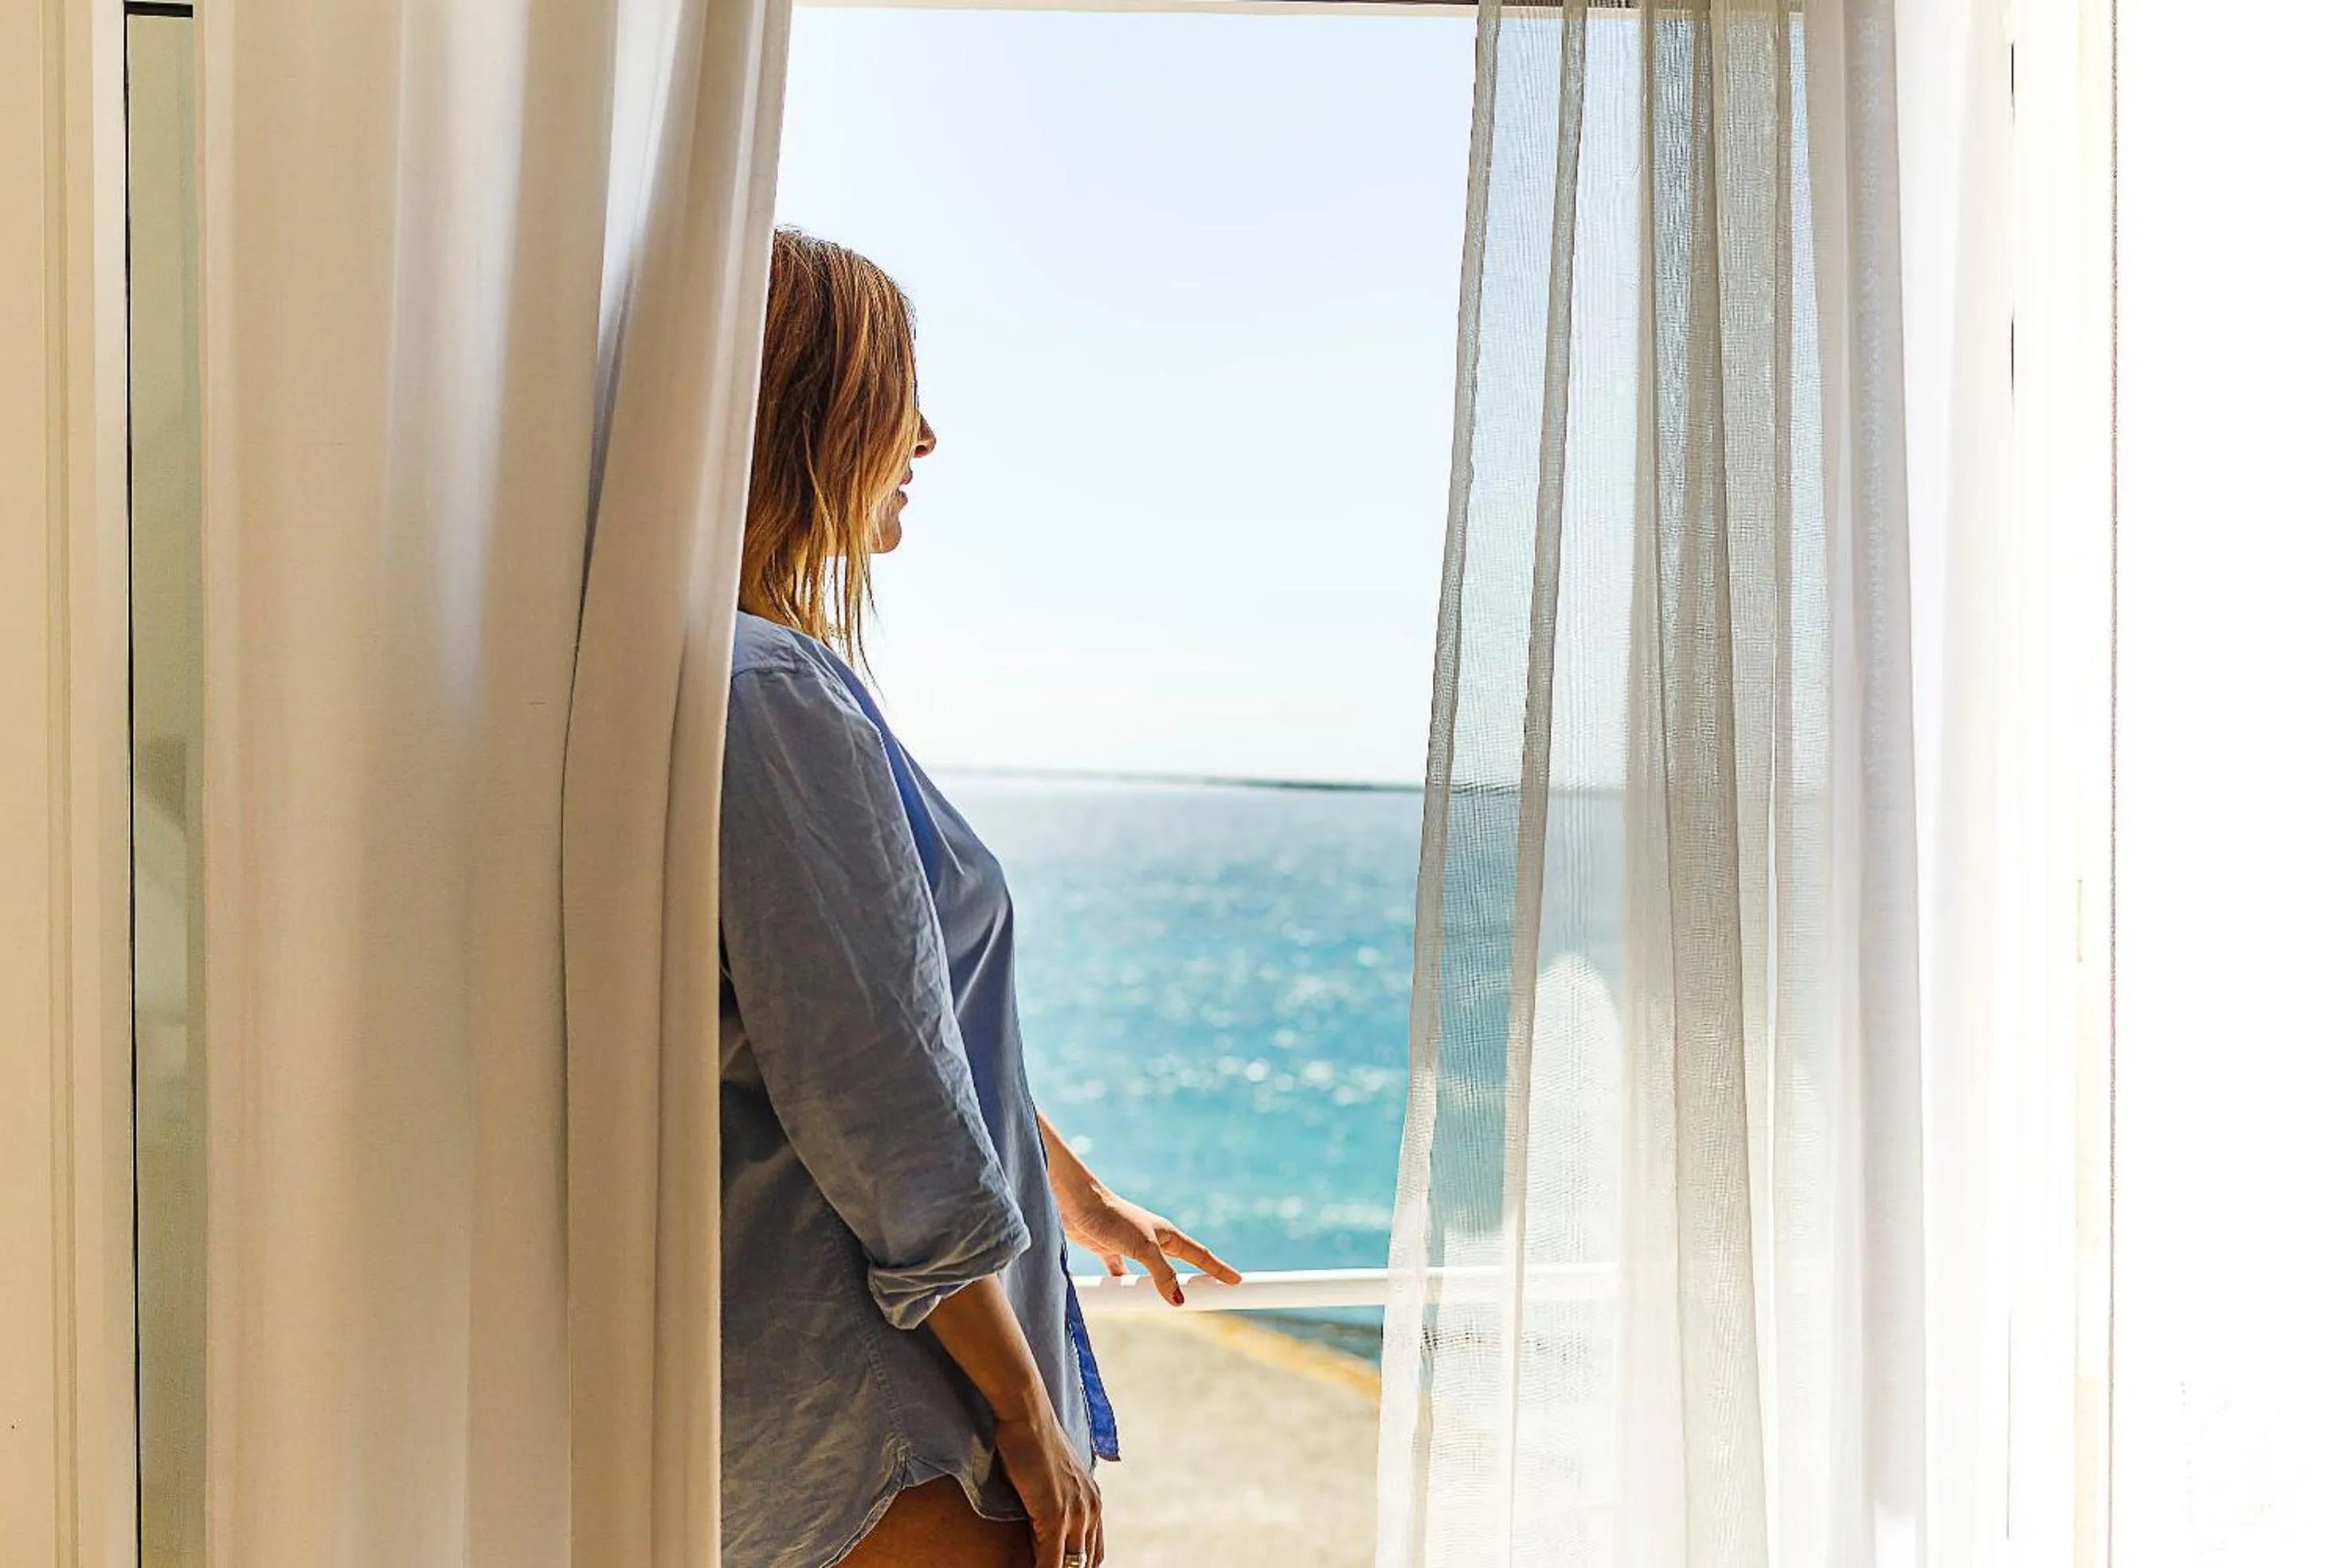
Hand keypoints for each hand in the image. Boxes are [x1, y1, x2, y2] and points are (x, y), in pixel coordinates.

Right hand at [993, 1400, 1102, 1567]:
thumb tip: (1043, 1535)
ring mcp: (1077, 1514)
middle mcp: (1092, 1509)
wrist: (1027, 1416)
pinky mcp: (1056, 1516)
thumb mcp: (1052, 1478)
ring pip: (1071, 1565)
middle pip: (1086, 1563)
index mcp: (1093, 1501)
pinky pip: (1051, 1562)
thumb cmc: (1031, 1441)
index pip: (1094, 1553)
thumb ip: (1056, 1505)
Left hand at [1060, 1186, 1241, 1306]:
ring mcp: (1131, 1246)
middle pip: (1180, 1265)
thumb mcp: (1143, 1247)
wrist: (1076, 1202)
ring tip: (1169, 1303)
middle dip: (1194, 1280)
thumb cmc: (1112, 1217)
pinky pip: (1122, 1274)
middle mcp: (1153, 1240)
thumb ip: (1163, 1274)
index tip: (1237, 1281)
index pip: (1201, 1255)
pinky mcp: (1110, 1251)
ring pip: (1152, 1272)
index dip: (1219, 1269)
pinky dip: (1125, 1285)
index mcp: (1167, 1234)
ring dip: (1160, 1286)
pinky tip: (1124, 1295)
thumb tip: (1180, 1300)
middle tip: (1209, 1298)